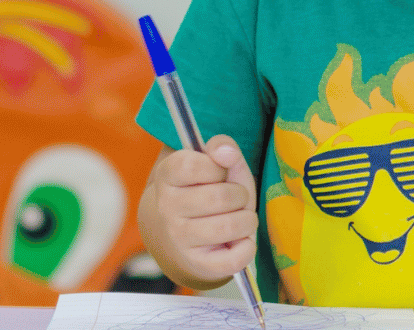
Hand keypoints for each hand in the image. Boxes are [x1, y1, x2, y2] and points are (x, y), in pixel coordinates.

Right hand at [145, 135, 258, 285]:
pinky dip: (247, 248)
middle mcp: (166, 209)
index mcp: (167, 176)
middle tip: (235, 199)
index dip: (218, 167)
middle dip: (240, 195)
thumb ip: (222, 147)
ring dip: (247, 220)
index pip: (195, 165)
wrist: (173, 238)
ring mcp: (178, 239)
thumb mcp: (210, 165)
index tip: (218, 174)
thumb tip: (227, 152)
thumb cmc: (200, 193)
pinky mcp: (196, 265)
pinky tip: (240, 241)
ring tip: (239, 219)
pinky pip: (236, 258)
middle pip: (223, 197)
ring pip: (231, 226)